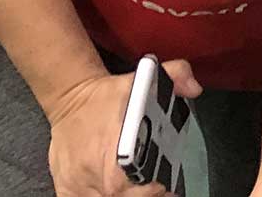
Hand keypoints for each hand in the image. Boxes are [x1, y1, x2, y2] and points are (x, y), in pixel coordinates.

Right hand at [46, 60, 200, 196]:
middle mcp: (95, 171)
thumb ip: (176, 76)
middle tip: (159, 188)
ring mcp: (78, 184)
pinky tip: (117, 192)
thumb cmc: (108, 95)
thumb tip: (194, 88)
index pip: (139, 183)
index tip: (167, 183)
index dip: (154, 187)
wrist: (70, 98)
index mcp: (116, 148)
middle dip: (146, 194)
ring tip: (141, 189)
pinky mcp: (66, 189)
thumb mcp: (146, 77)